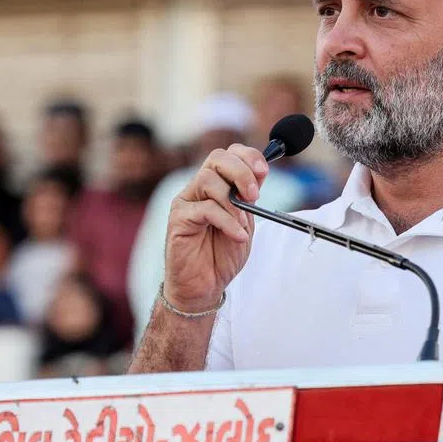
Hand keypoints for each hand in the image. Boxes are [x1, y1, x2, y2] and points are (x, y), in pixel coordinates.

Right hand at [162, 144, 268, 312]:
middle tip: (253, 196)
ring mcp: (187, 202)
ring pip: (208, 178)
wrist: (204, 286)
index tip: (264, 172)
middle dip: (241, 172)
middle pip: (217, 157)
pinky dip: (227, 221)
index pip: (229, 154)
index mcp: (217, 186)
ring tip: (242, 224)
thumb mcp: (245, 223)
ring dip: (232, 200)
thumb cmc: (222, 256)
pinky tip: (237, 235)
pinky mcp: (178, 219)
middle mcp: (199, 189)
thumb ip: (249, 199)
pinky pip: (205, 208)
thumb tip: (258, 174)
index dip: (248, 157)